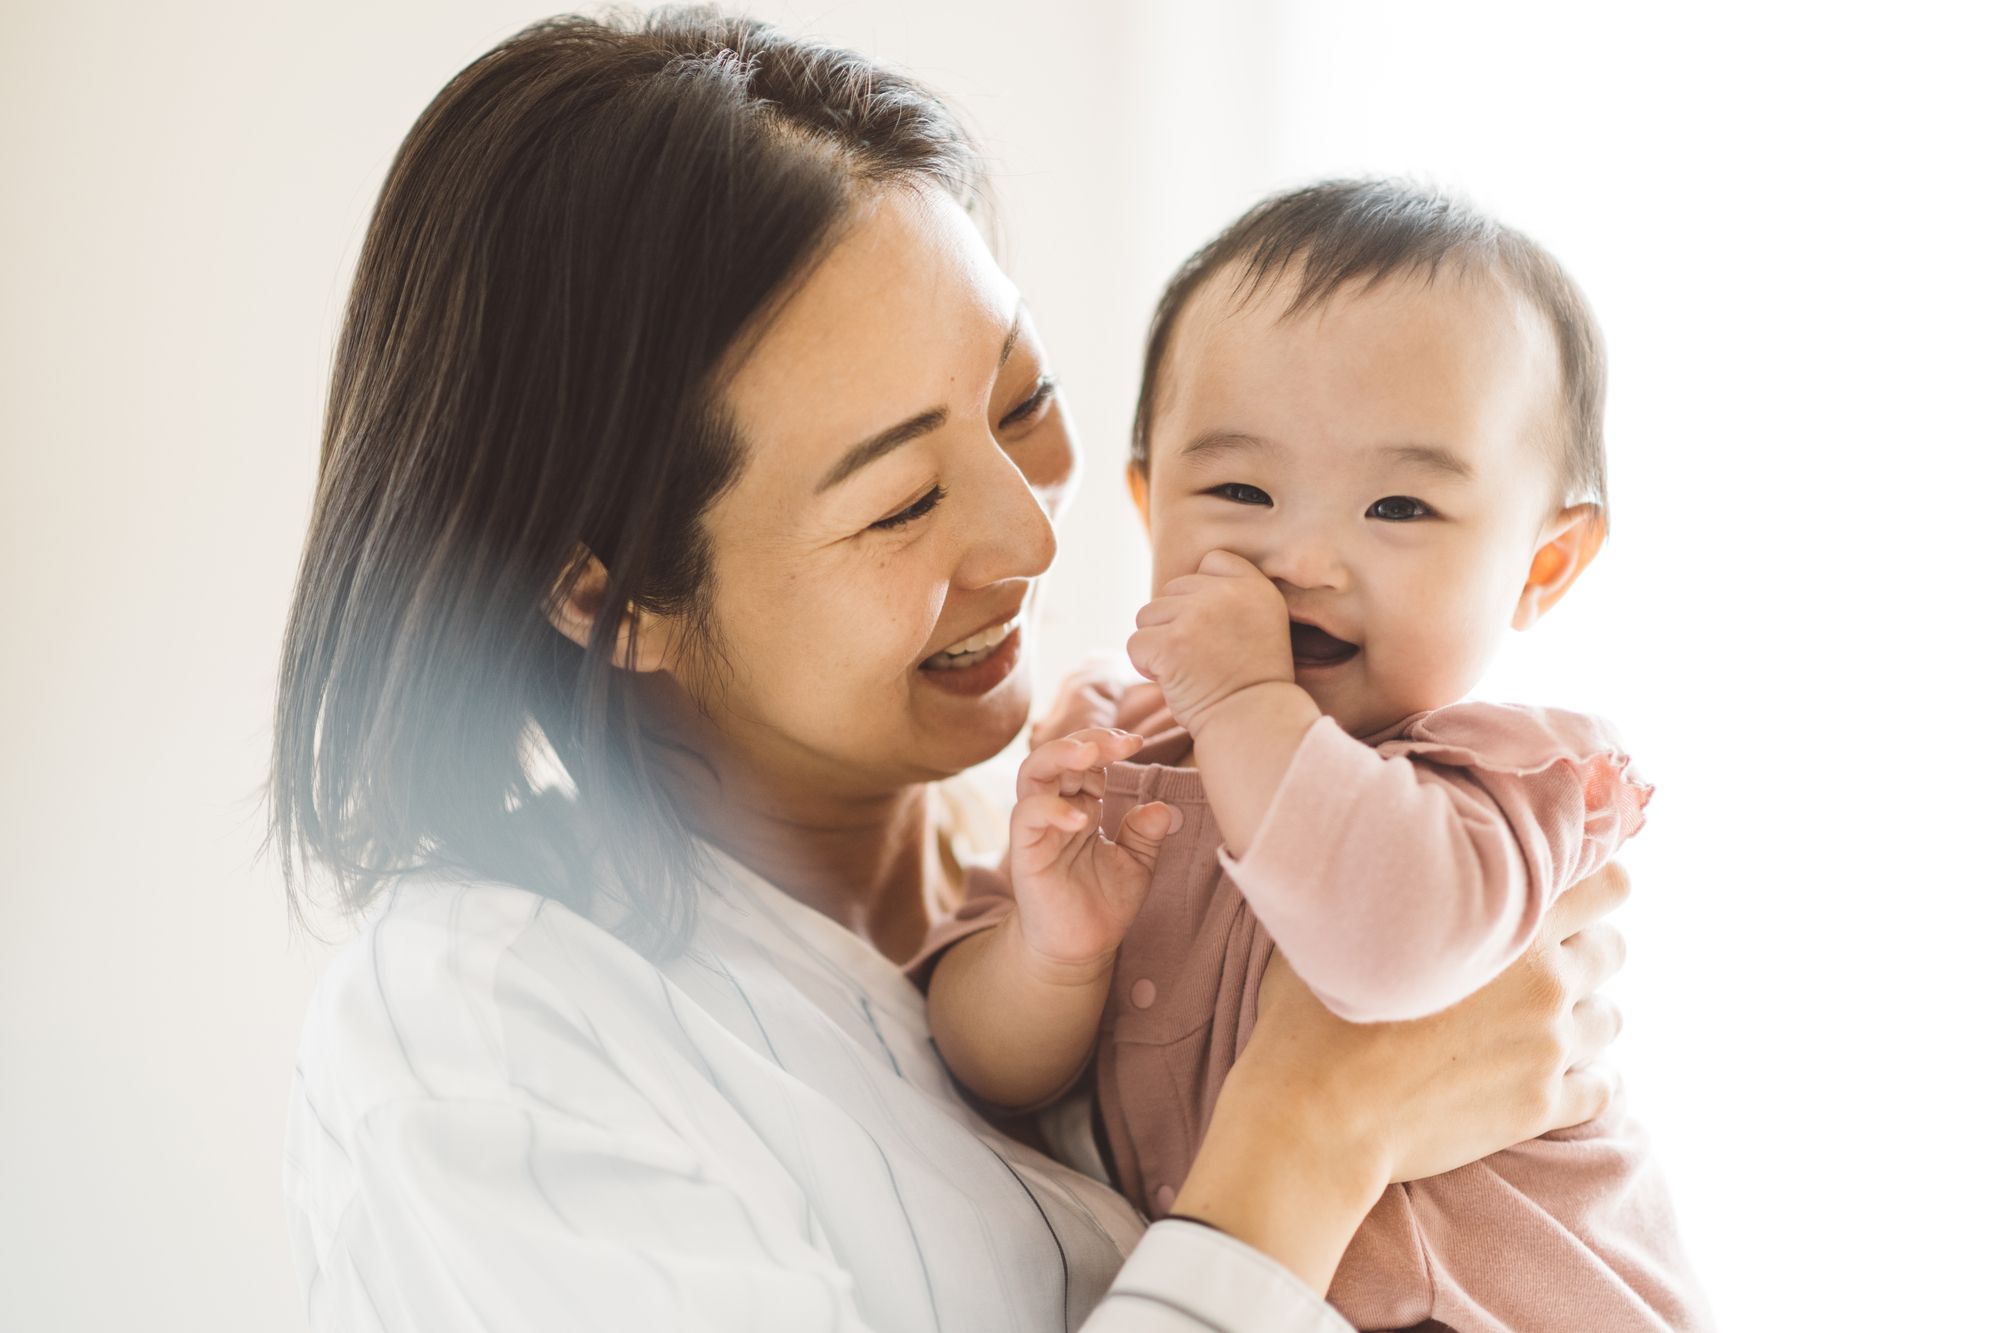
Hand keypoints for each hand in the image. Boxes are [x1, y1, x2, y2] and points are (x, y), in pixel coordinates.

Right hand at [1007, 728, 1175, 983]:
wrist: (1082, 949)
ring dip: (1060, 755)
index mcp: (1080, 805)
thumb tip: (1162, 808)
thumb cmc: (1104, 903)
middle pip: (1057, 755)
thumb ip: (1146, 834)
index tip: (1137, 742)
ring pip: (1033, 773)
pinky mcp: (1025, 852)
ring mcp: (1037, 829)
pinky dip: (1052, 809)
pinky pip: (1027, 816)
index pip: (1086, 760)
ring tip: (1091, 755)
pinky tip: (1083, 817)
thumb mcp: (1137, 863)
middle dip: (1088, 741)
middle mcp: (1055, 810)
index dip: (1107, 746)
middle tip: (1120, 743)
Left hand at [1126, 549, 1297, 735]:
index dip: (1201, 596)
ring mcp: (1198, 615)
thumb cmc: (1251, 684)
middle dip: (1176, 624)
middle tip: (1203, 659)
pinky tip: (1174, 681)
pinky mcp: (1171, 642)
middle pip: (1172, 591)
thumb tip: (1178, 590)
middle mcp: (1229, 593)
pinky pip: (1135, 644)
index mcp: (1257, 586)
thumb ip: (1228, 599)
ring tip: (1189, 670)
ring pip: (1147, 615)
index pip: (1211, 561)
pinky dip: (1146, 666)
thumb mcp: (1261, 625)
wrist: (1254, 725)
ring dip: (1158, 644)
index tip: (1216, 630)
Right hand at [1171, 860, 1631, 1288]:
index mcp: (1509, 917)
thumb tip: (1407, 849)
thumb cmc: (1319, 1007)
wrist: (1319, 1111)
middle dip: (1583, 950)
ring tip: (1530, 1022)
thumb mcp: (1358, 918)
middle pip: (1613, 948)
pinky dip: (1581, 1080)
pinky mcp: (1542, 1105)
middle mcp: (1546, 978)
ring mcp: (1549, 1045)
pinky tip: (1540, 1074)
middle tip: (1533, 963)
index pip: (1607, 880)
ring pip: (1609, 1018)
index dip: (1593, 882)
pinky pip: (1601, 1088)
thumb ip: (1414, 883)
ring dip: (1579, 1016)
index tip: (1565, 896)